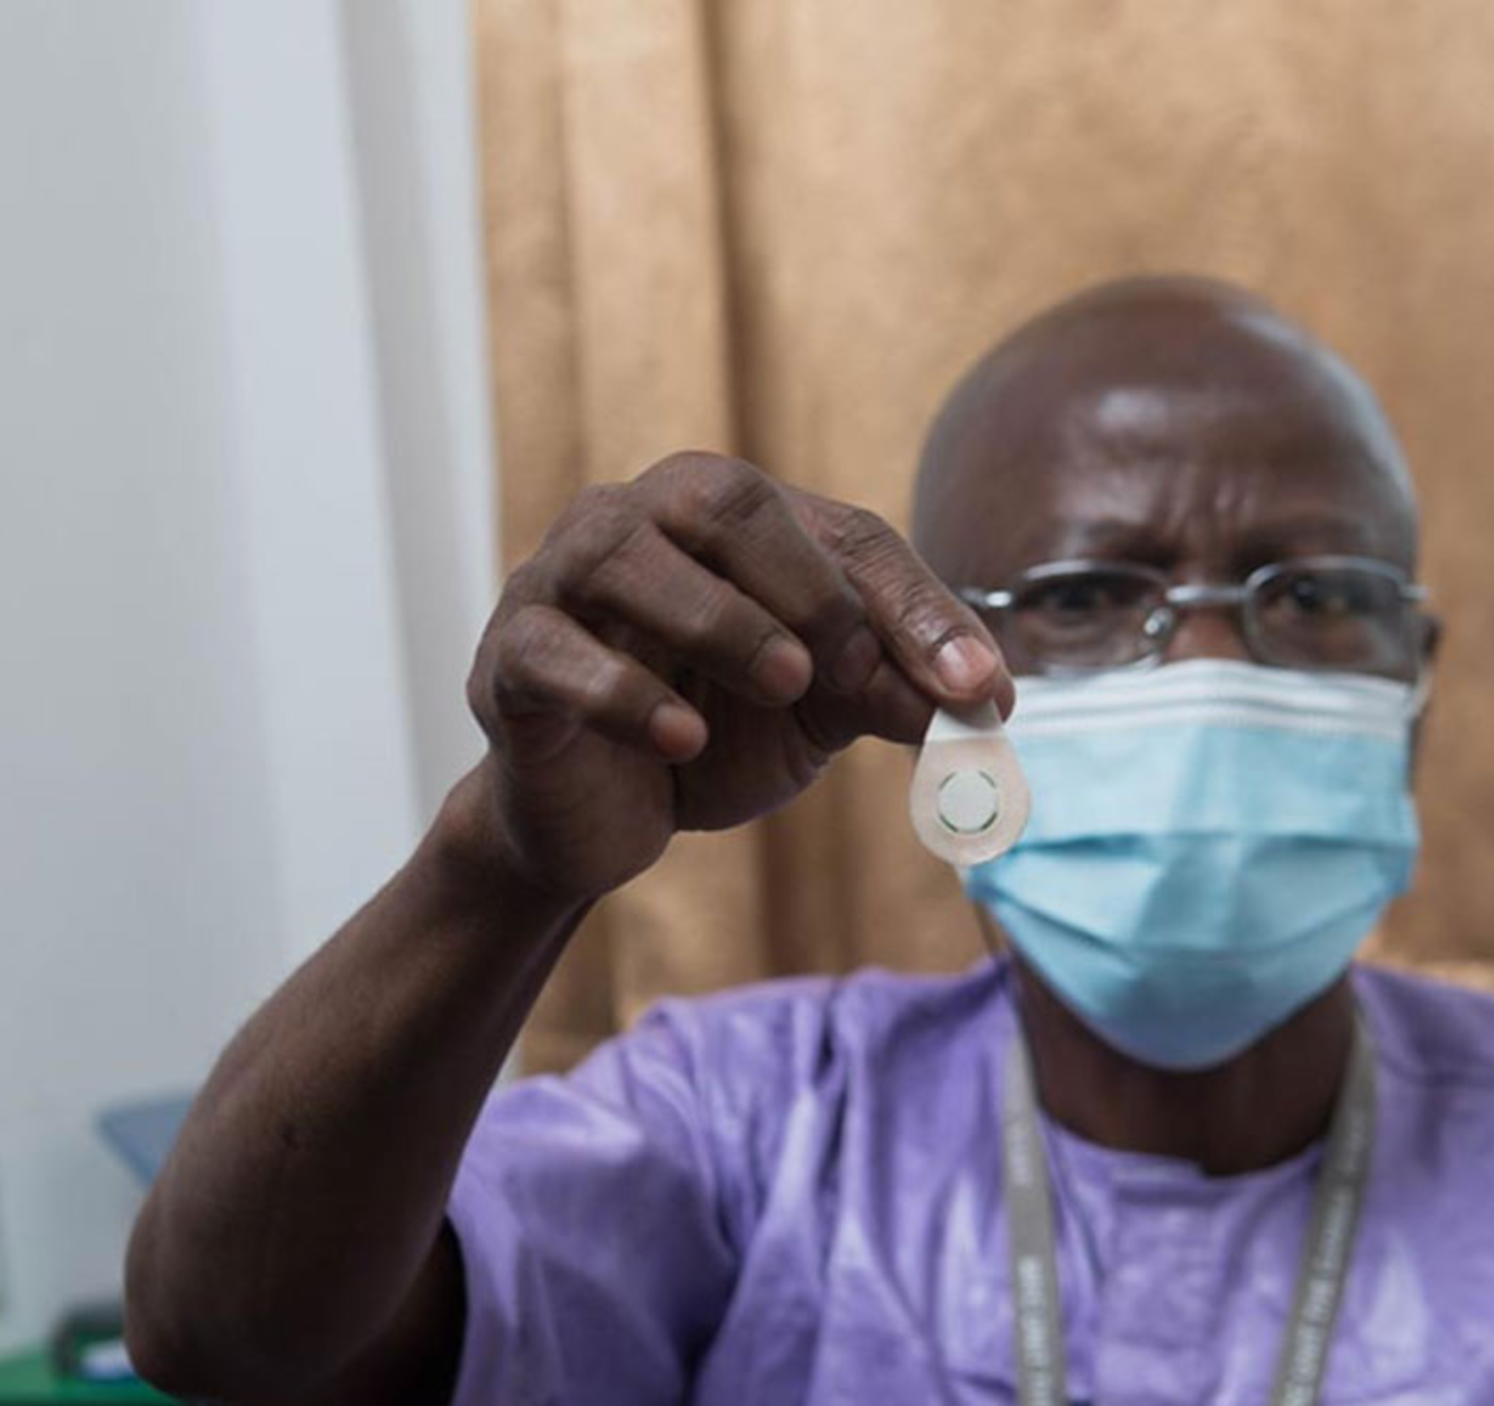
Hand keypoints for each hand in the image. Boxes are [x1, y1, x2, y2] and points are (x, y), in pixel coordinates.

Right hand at [454, 451, 1012, 901]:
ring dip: (721, 620)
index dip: (917, 606)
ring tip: (785, 685)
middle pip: (724, 498)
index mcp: (732, 520)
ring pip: (625, 555)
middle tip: (858, 672)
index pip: (843, 533)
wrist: (604, 820)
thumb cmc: (714, 735)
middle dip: (810, 585)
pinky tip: (682, 738)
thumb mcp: (819, 714)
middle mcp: (640, 520)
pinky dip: (623, 691)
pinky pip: (555, 653)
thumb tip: (983, 702)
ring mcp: (560, 580)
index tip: (979, 687)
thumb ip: (889, 692)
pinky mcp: (509, 659)